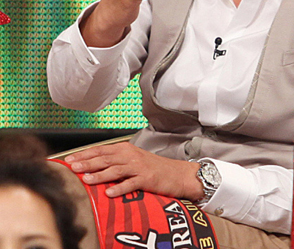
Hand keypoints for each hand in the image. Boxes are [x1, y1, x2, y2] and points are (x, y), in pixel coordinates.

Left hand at [65, 142, 202, 200]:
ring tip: (86, 179)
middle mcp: (130, 156)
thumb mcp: (132, 160)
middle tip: (72, 167)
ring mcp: (138, 167)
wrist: (176, 173)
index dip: (84, 154)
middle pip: (105, 158)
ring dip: (100, 175)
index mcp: (125, 149)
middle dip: (87, 163)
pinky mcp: (146, 179)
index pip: (100, 150)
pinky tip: (109, 193)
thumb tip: (91, 167)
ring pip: (115, 170)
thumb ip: (114, 162)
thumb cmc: (152, 168)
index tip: (68, 160)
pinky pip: (131, 184)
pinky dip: (119, 188)